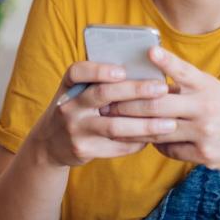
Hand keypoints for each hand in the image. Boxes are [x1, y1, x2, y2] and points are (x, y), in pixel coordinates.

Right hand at [28, 60, 176, 167]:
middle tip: (162, 89)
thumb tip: (144, 72)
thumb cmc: (76, 108)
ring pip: (115, 126)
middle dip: (135, 91)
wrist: (49, 143)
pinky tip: (154, 137)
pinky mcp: (83, 149)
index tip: (123, 70)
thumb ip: (99, 82)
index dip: (99, 70)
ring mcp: (75, 129)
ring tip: (169, 123)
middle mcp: (69, 106)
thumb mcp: (77, 92)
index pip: (77, 72)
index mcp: (69, 86)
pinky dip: (137, 142)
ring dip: (145, 125)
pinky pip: (116, 146)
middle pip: (103, 95)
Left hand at [103, 46, 219, 172]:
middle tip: (107, 102)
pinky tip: (145, 138)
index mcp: (208, 87)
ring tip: (114, 122)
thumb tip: (149, 75)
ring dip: (133, 127)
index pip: (185, 71)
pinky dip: (155, 144)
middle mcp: (206, 108)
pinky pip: (169, 149)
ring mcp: (205, 133)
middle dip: (128, 104)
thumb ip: (186, 83)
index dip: (167, 61)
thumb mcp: (213, 89)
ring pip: (159, 130)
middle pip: (159, 105)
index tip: (150, 51)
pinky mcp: (204, 155)